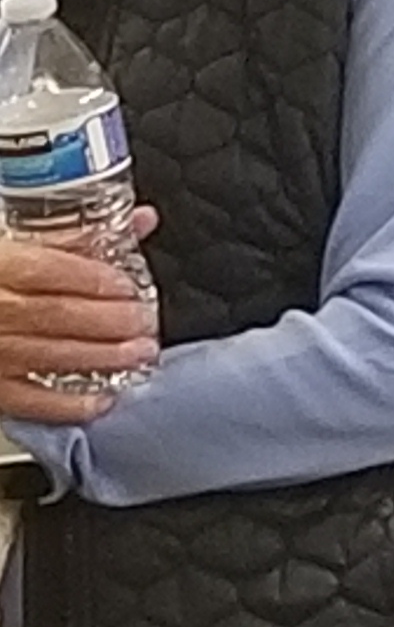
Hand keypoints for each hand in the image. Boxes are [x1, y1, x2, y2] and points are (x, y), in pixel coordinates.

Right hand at [0, 221, 157, 423]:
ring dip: (100, 358)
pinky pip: (25, 400)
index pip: (49, 271)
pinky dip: (64, 405)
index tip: (128, 287)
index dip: (95, 280)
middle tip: (145, 324)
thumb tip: (140, 221)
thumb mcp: (16, 241)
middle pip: (56, 315)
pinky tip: (98, 402)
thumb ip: (75, 234)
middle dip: (110, 322)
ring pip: (46, 356)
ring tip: (138, 355)